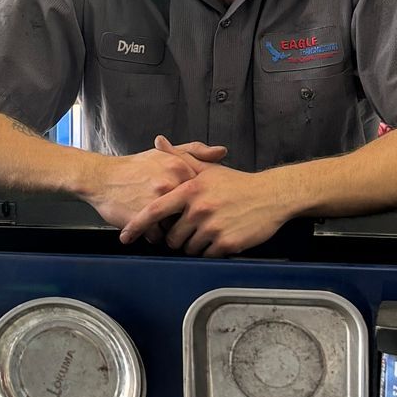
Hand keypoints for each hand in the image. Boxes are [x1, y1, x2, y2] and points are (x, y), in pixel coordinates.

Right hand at [81, 135, 218, 232]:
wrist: (101, 178)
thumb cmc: (134, 168)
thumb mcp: (165, 154)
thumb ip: (196, 151)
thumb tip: (222, 152)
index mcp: (179, 168)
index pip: (201, 194)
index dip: (195, 201)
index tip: (189, 203)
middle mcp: (170, 184)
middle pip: (190, 212)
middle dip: (184, 217)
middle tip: (175, 215)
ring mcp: (156, 202)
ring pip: (176, 227)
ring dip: (169, 228)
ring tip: (158, 219)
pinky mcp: (143, 219)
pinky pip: (158, 237)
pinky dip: (153, 234)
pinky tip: (147, 224)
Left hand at [119, 162, 299, 257]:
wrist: (271, 196)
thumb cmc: (236, 184)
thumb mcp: (207, 169)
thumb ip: (179, 157)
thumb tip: (158, 141)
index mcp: (190, 190)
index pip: (155, 211)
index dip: (137, 225)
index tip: (125, 236)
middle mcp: (199, 209)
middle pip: (172, 237)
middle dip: (177, 238)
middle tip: (190, 230)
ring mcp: (213, 227)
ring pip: (189, 248)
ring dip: (195, 245)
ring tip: (209, 231)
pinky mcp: (227, 243)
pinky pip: (207, 255)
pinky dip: (211, 251)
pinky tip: (220, 238)